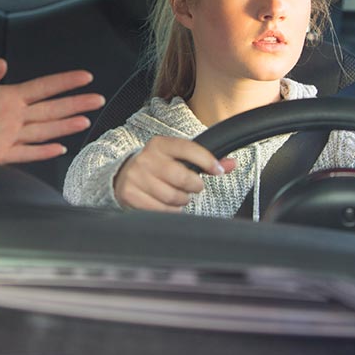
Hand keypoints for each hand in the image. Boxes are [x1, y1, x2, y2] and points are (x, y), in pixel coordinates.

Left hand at [0, 58, 105, 163]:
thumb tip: (1, 62)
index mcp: (10, 97)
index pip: (43, 87)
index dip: (64, 81)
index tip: (84, 77)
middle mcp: (16, 117)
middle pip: (52, 108)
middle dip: (75, 103)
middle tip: (96, 98)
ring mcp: (12, 136)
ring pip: (45, 130)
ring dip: (65, 125)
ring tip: (85, 120)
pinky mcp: (4, 154)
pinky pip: (27, 152)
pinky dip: (43, 151)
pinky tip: (59, 148)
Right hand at [113, 135, 236, 211]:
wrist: (123, 176)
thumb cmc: (157, 167)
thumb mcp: (176, 157)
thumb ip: (204, 160)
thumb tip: (231, 164)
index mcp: (159, 144)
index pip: (188, 149)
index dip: (207, 161)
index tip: (218, 171)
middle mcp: (146, 158)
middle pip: (182, 178)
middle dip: (195, 186)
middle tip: (193, 186)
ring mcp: (136, 177)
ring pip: (173, 197)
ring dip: (182, 200)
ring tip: (178, 195)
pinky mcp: (130, 194)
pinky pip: (161, 210)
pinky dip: (170, 210)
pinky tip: (166, 203)